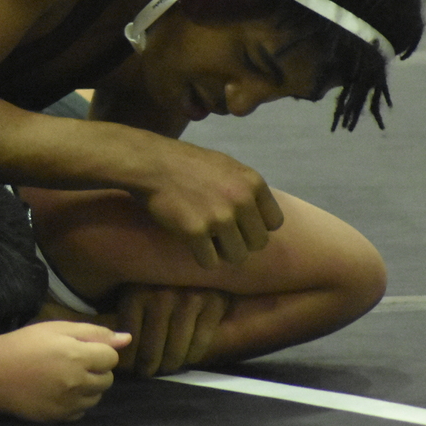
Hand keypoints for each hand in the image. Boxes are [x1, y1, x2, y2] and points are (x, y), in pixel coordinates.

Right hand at [0, 321, 129, 421]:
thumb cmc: (23, 344)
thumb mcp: (56, 328)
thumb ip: (93, 332)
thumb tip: (126, 338)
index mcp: (77, 355)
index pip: (112, 357)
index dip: (99, 350)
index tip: (81, 348)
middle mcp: (77, 382)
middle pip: (108, 379)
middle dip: (96, 369)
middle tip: (72, 361)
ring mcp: (69, 403)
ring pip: (96, 397)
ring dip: (88, 386)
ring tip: (64, 376)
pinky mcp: (59, 418)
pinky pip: (82, 411)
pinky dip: (76, 402)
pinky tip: (57, 391)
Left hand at [114, 285, 229, 376]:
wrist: (199, 255)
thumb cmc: (157, 274)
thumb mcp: (132, 283)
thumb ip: (117, 309)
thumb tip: (112, 341)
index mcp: (137, 290)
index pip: (131, 336)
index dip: (128, 356)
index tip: (128, 367)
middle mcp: (163, 295)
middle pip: (153, 347)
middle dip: (148, 366)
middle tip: (146, 373)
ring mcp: (191, 299)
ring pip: (177, 349)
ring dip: (170, 364)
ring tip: (165, 367)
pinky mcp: (214, 304)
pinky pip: (201, 343)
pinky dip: (193, 355)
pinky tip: (186, 356)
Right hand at [142, 142, 283, 267]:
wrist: (151, 164)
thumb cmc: (188, 163)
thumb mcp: (226, 166)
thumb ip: (246, 189)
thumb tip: (261, 217)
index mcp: (253, 182)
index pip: (274, 223)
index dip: (256, 227)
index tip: (240, 225)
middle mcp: (241, 200)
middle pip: (258, 243)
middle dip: (241, 243)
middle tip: (221, 236)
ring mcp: (219, 217)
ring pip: (237, 256)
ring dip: (222, 253)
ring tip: (207, 240)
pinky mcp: (196, 232)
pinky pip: (210, 261)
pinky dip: (202, 257)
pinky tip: (192, 243)